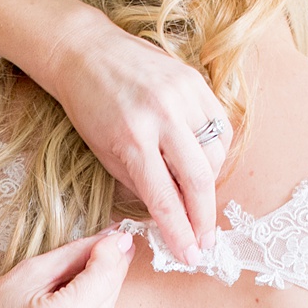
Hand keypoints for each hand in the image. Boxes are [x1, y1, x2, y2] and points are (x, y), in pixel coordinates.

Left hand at [43, 15, 230, 266]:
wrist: (87, 52)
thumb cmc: (90, 108)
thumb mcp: (105, 154)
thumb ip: (141, 184)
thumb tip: (172, 215)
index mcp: (132, 138)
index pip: (165, 198)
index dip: (181, 233)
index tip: (191, 256)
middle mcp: (162, 116)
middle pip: (199, 180)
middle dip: (205, 218)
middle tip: (206, 242)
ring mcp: (183, 95)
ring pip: (215, 154)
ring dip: (210, 184)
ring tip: (198, 197)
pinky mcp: (196, 81)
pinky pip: (220, 126)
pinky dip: (215, 151)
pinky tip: (203, 162)